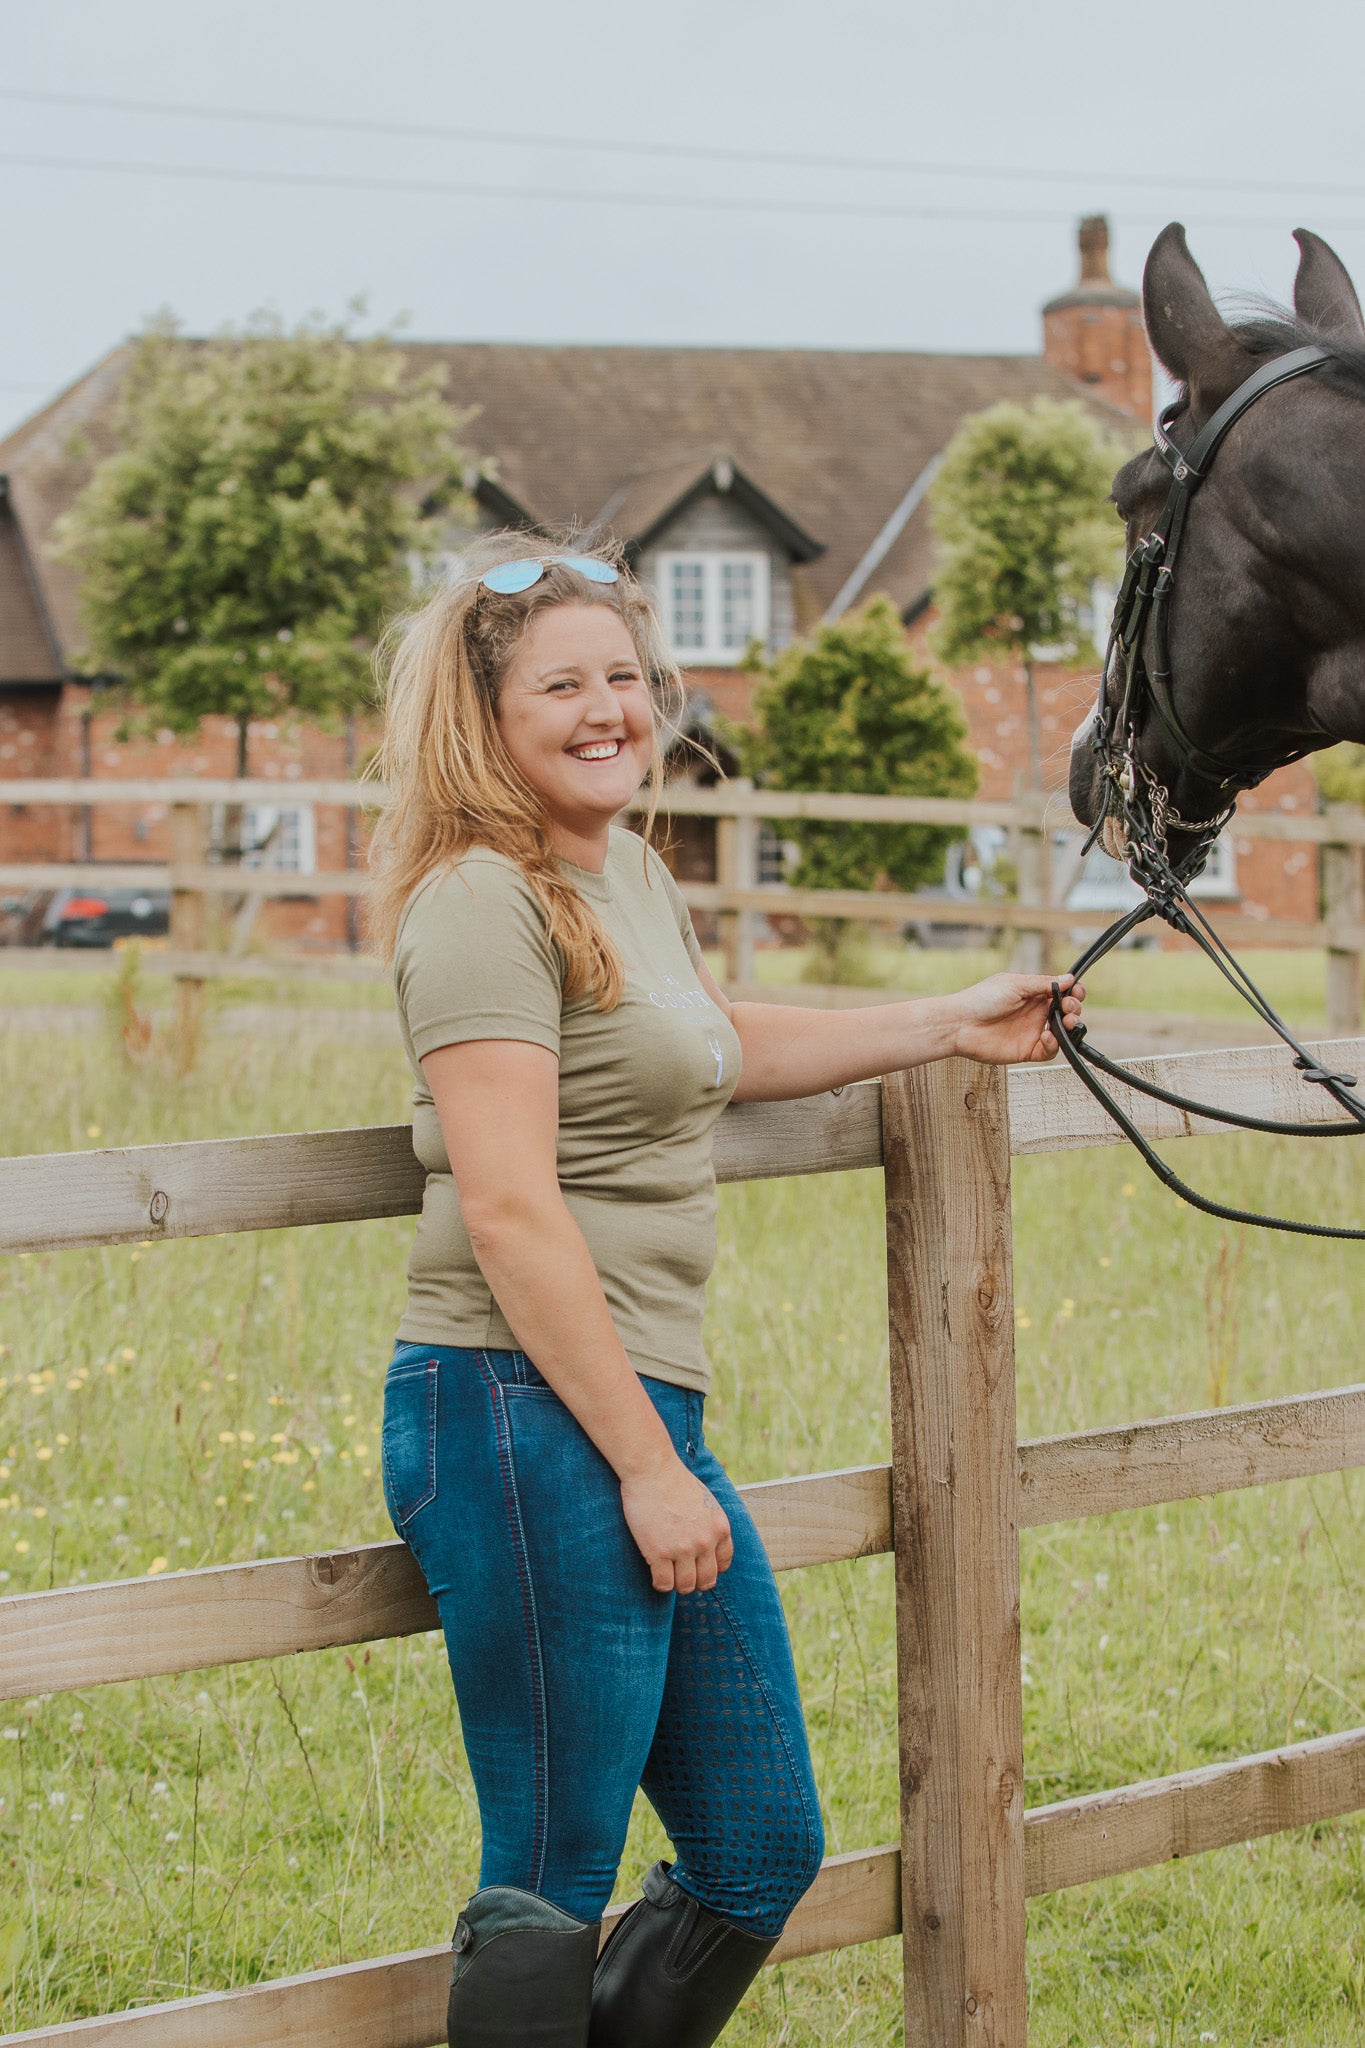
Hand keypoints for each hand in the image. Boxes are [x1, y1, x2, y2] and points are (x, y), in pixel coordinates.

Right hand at [620, 1452, 734, 1593]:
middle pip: (706, 1580)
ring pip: (685, 1586)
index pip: (723, 1564)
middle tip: (682, 1575)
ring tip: (668, 1574)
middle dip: (695, 1581)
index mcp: (720, 1528)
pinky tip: (655, 1572)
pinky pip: (663, 1583)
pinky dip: (659, 1583)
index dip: (710, 1569)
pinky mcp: (658, 1553)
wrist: (652, 1468)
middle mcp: (705, 1541)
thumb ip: (709, 1523)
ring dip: (676, 1584)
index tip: (698, 1566)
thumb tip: (707, 1540)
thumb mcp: (706, 1500)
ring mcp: (682, 1549)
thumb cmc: (674, 1480)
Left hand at [951, 972, 1084, 1065]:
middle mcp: (1034, 1012)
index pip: (1062, 993)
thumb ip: (1043, 983)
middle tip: (1070, 1008)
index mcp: (1032, 993)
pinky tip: (1046, 1036)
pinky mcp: (1027, 1050)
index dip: (1073, 992)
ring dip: (1070, 1026)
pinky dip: (1054, 1044)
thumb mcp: (1015, 984)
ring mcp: (1031, 1031)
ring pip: (1062, 1032)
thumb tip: (1068, 978)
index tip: (1077, 992)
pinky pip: (1049, 1050)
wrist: (960, 1024)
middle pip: (1066, 1012)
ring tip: (1067, 1022)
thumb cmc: (981, 1000)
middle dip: (1074, 1008)